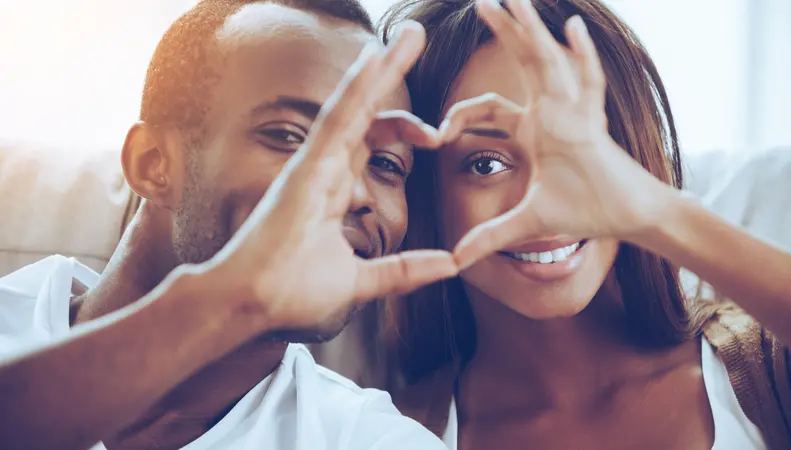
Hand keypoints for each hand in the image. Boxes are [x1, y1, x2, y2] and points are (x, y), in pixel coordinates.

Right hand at [205, 22, 455, 331]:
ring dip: (381, 67)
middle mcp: (325, 169)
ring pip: (353, 105)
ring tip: (410, 35)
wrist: (252, 306)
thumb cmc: (291, 294)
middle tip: (416, 38)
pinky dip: (356, 89)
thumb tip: (450, 265)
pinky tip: (376, 56)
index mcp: (335, 188)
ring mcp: (314, 165)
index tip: (438, 137)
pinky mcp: (305, 169)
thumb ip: (404, 271)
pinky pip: (335, 121)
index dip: (404, 128)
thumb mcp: (362, 282)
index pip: (372, 141)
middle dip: (392, 76)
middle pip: (366, 112)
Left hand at [440, 0, 670, 267]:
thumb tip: (455, 261)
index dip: (460, 114)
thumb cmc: (585, 210)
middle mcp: (552, 112)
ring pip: (550, 63)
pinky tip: (571, 26)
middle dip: (504, 31)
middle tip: (482, 1)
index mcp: (533, 129)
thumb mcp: (527, 223)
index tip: (436, 132)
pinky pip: (589, 85)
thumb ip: (490, 237)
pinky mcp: (594, 125)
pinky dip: (582, 57)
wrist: (628, 216)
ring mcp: (574, 113)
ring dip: (533, 31)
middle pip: (523, 63)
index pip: (489, 108)